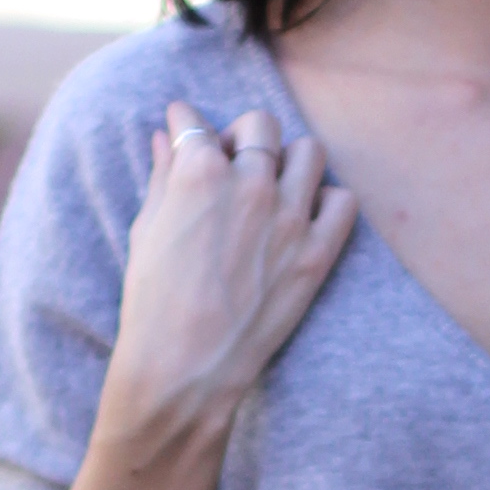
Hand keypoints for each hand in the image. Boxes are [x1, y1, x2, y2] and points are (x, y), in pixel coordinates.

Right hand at [101, 103, 357, 452]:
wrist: (184, 368)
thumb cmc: (152, 303)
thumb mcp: (147, 231)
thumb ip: (162, 176)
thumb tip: (168, 138)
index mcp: (198, 171)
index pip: (195, 121)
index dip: (186, 124)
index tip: (186, 131)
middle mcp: (249, 183)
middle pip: (260, 124)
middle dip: (243, 135)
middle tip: (232, 161)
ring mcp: (289, 217)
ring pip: (309, 151)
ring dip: (290, 161)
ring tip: (274, 186)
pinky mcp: (317, 253)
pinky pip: (342, 201)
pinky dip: (327, 203)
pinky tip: (304, 218)